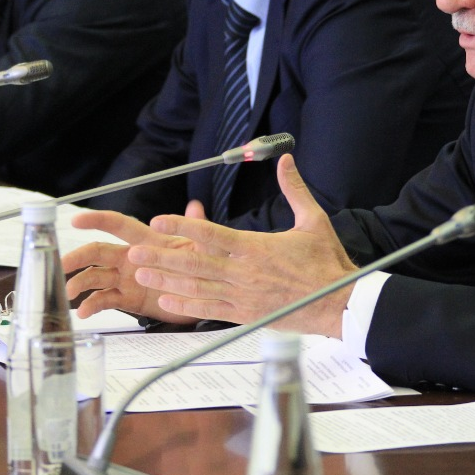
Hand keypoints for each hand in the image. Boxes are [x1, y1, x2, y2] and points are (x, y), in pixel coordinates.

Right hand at [62, 210, 201, 324]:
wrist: (206, 297)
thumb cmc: (203, 266)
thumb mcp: (204, 248)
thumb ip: (197, 229)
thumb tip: (195, 207)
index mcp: (146, 240)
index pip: (117, 225)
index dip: (97, 221)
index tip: (76, 220)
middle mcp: (130, 257)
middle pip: (97, 251)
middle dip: (77, 256)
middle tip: (59, 264)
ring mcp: (126, 278)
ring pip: (96, 276)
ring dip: (80, 282)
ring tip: (69, 293)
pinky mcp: (128, 299)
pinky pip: (105, 300)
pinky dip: (92, 305)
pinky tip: (84, 313)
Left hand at [128, 154, 357, 335]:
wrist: (341, 304)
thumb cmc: (327, 263)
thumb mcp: (313, 221)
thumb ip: (295, 189)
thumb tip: (286, 159)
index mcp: (256, 248)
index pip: (211, 235)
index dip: (183, 226)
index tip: (159, 220)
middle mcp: (244, 273)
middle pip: (194, 263)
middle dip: (161, 258)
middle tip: (134, 253)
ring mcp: (243, 297)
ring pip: (197, 288)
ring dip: (166, 282)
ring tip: (140, 275)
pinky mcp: (247, 315)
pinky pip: (210, 310)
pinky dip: (186, 307)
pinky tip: (166, 302)